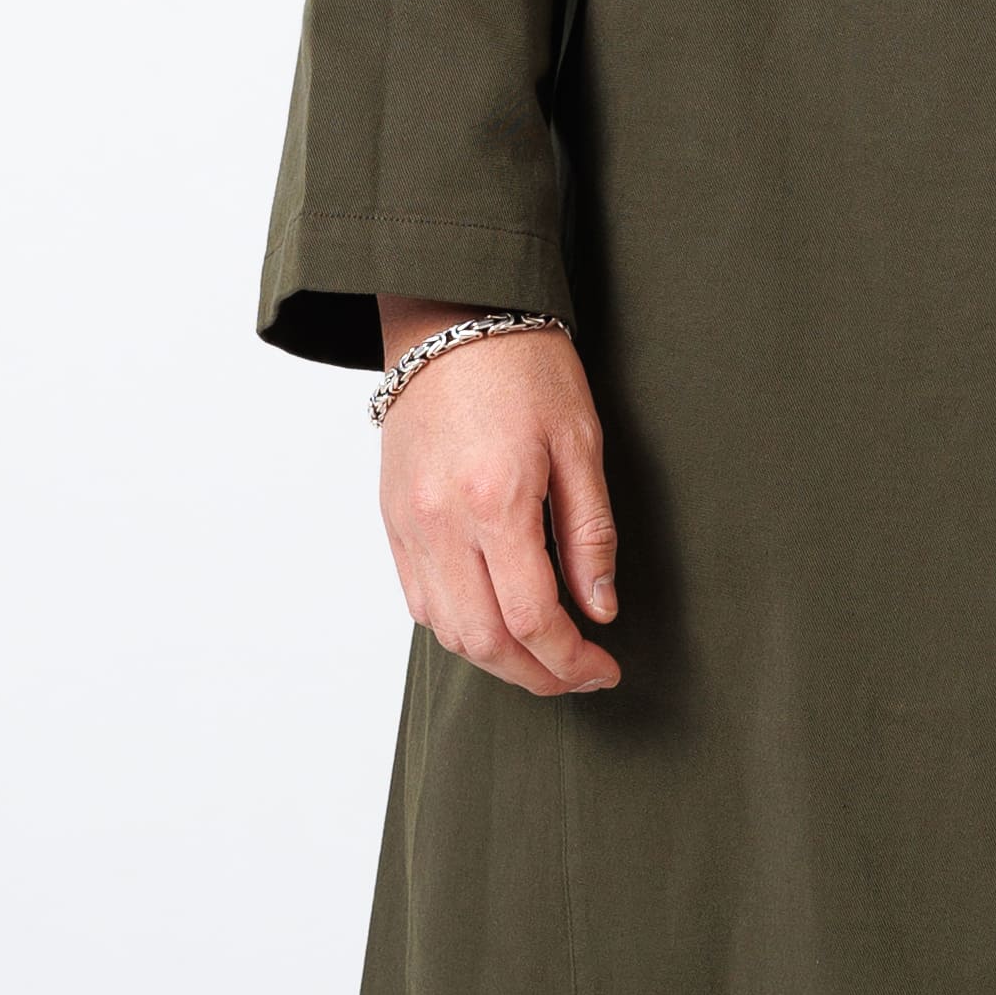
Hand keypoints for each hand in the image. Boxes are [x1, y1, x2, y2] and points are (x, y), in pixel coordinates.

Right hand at [376, 303, 622, 696]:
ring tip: (541, 658)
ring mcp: (408, 524)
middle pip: (484, 641)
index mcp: (495, 501)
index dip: (572, 660)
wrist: (450, 317)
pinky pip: (418, 600)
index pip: (533, 618)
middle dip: (537, 676)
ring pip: (446, 631)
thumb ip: (590, 533)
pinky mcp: (391, 518)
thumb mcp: (580, 442)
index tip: (604, 669)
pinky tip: (495, 625)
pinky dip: (458, 629)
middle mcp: (441, 522)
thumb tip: (600, 608)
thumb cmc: (524, 367)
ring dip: (496, 661)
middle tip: (578, 676)